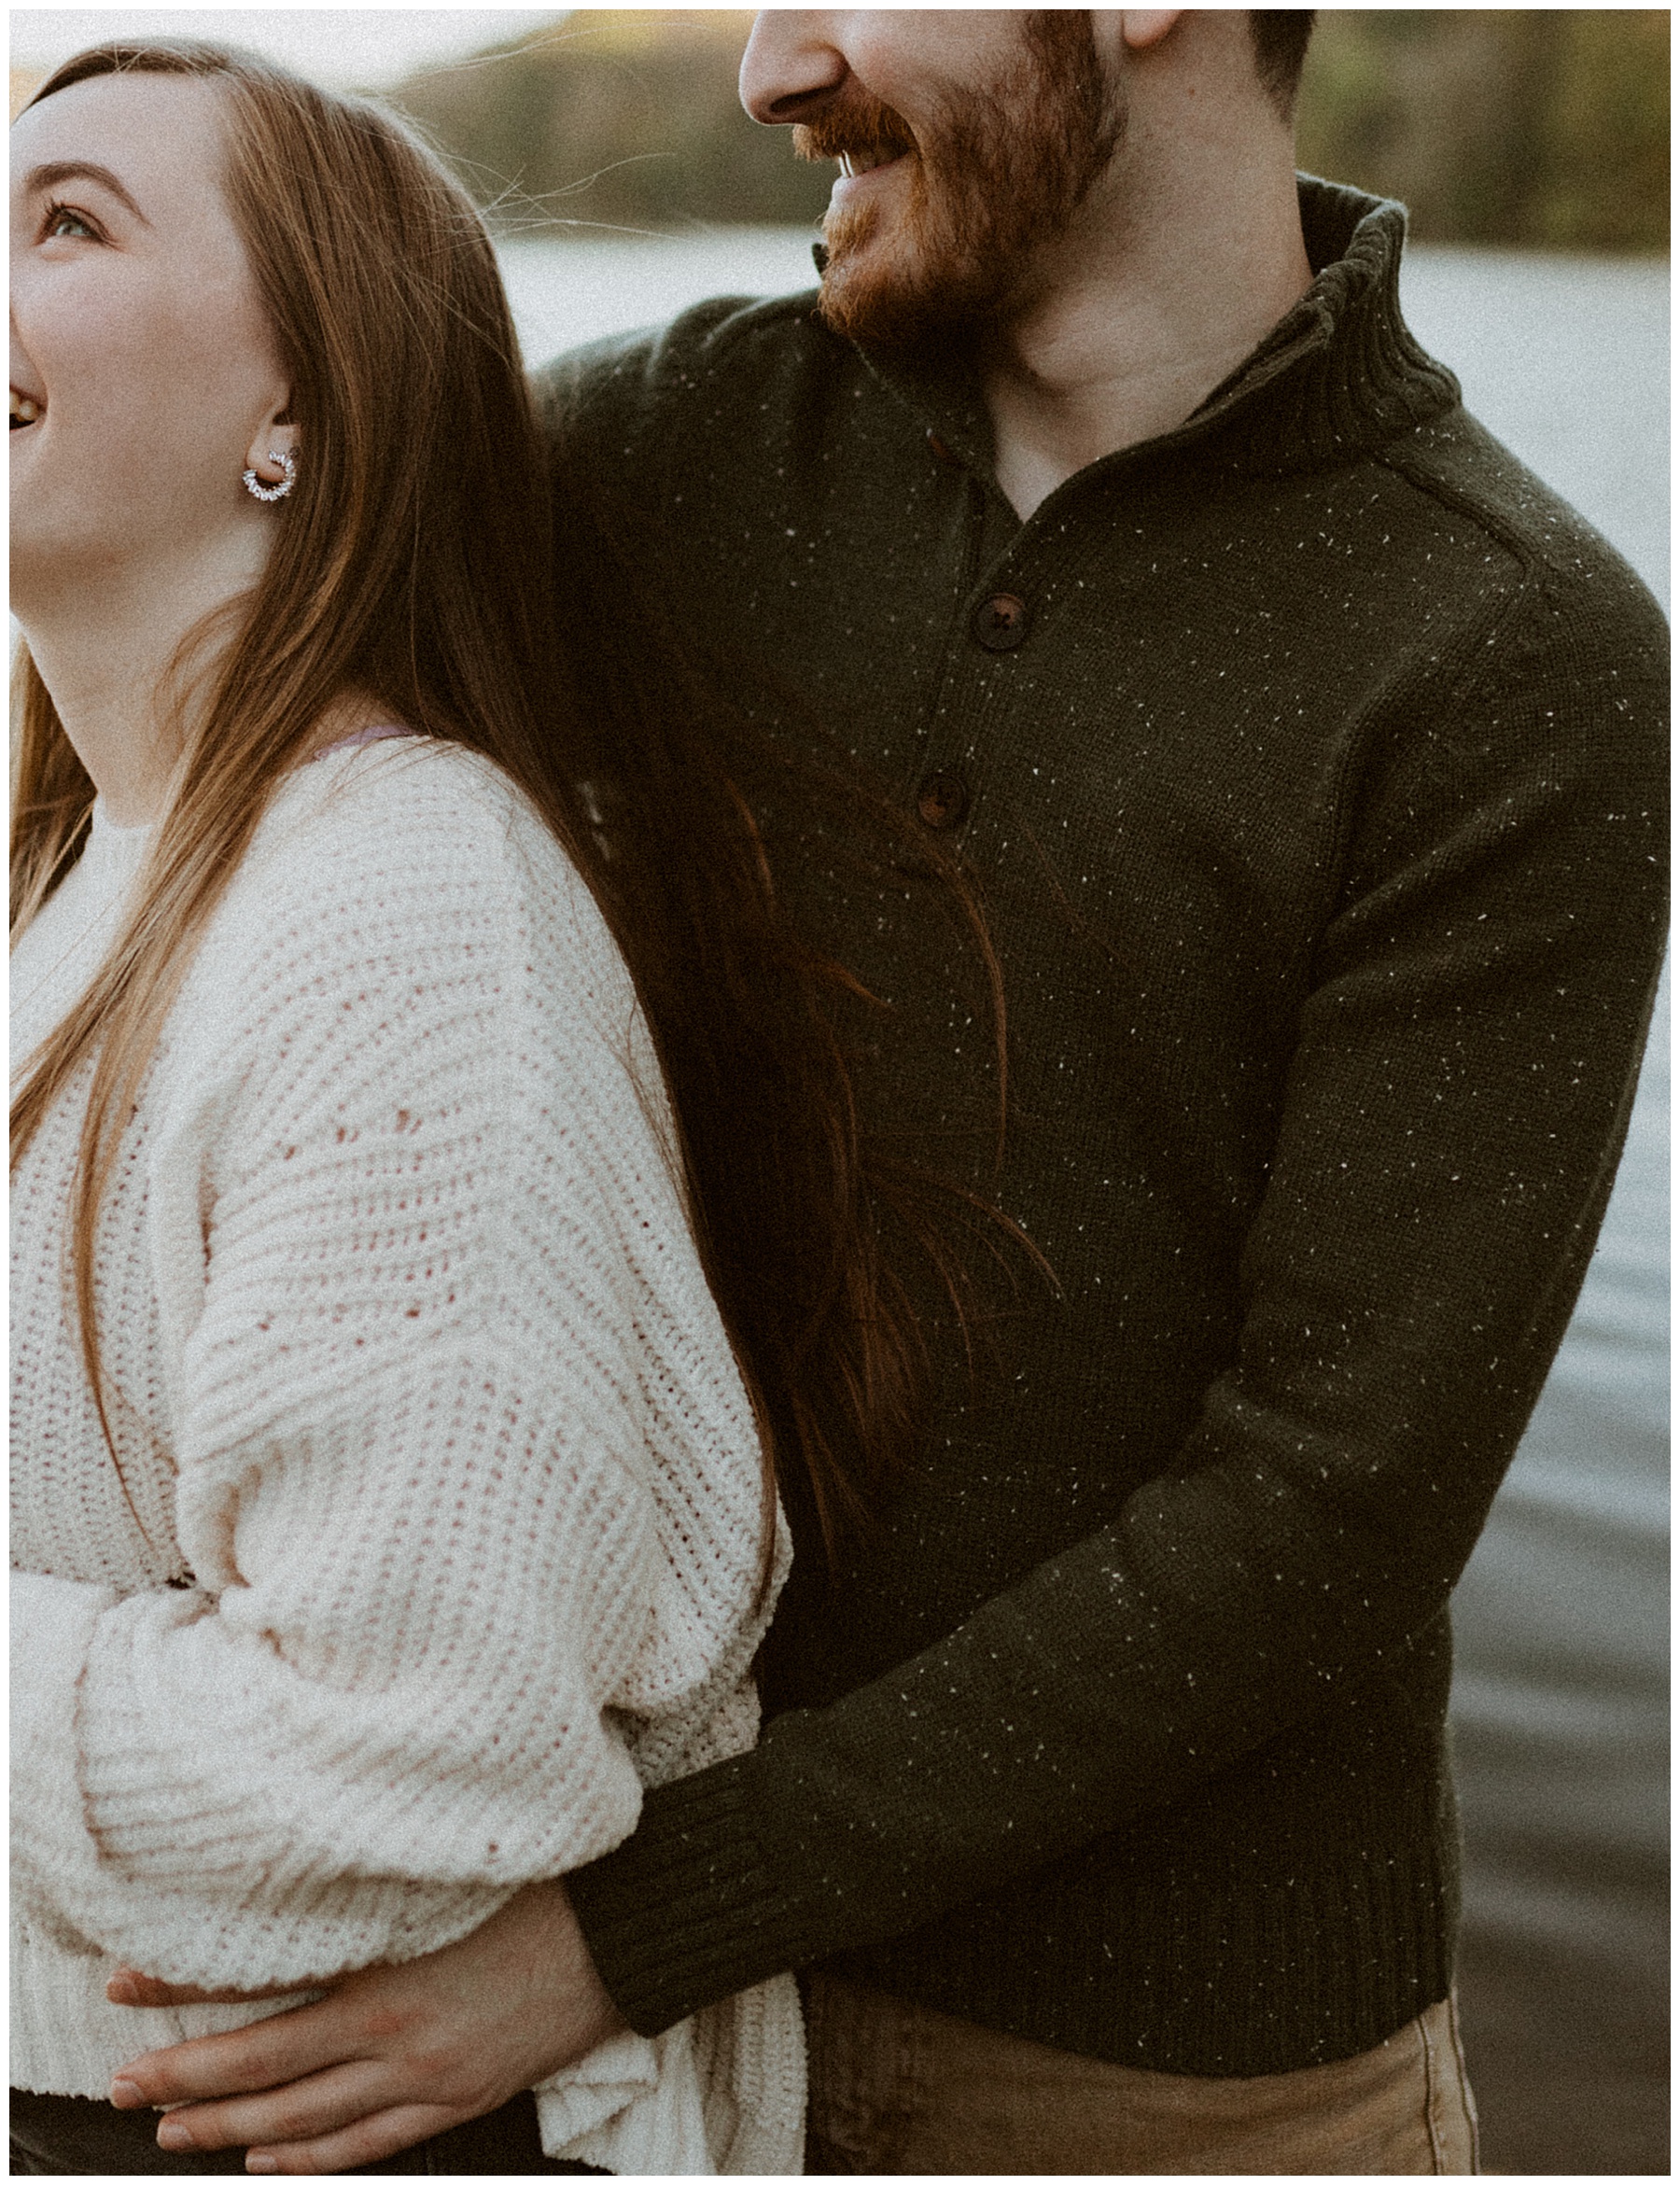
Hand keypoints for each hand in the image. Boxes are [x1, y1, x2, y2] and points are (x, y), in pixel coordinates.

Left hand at [105, 1881, 628, 2174]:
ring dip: (228, 2127)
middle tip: (120, 2085)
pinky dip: (308, 2159)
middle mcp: (395, 2030)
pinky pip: (367, 2145)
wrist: (626, 1934)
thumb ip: (375, 1895)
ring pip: (304, 2119)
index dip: (188, 1993)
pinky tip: (265, 2161)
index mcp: (388, 1964)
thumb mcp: (446, 1878)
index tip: (124, 1990)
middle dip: (185, 2078)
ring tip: (169, 2130)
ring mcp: (427, 2075)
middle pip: (266, 2067)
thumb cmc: (540, 1884)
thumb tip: (299, 1891)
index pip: (262, 1988)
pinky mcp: (459, 2099)